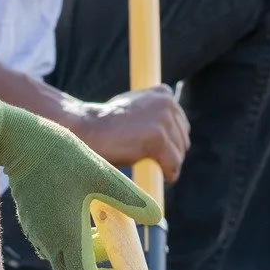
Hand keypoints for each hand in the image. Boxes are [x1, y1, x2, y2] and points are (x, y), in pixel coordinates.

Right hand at [0, 94, 159, 269]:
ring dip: (90, 262)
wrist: (18, 140)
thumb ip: (129, 199)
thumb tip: (156, 217)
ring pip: (67, 261)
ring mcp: (39, 233)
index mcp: (67, 236)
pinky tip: (91, 224)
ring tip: (111, 243)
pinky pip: (58, 246)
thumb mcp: (102, 174)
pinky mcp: (34, 222)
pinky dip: (77, 246)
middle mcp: (51, 241)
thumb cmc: (59, 156)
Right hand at [69, 86, 190, 180]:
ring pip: (179, 154)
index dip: (170, 142)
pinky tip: (160, 176)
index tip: (157, 153)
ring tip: (148, 166)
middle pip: (183, 140)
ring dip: (167, 165)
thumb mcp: (137, 108)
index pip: (181, 125)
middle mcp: (167, 102)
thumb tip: (173, 134)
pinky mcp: (158, 137)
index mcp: (164, 93)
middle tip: (152, 163)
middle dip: (170, 154)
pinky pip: (173, 164)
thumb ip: (155, 114)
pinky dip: (168, 174)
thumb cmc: (107, 124)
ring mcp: (163, 119)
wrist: (86, 129)